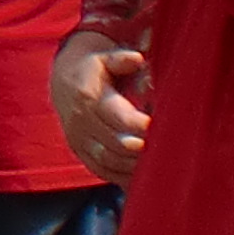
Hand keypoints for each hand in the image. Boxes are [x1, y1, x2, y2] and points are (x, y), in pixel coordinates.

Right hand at [51, 30, 152, 183]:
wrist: (63, 82)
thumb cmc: (95, 70)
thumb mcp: (105, 58)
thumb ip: (121, 59)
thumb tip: (137, 58)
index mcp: (89, 98)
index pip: (118, 118)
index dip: (141, 127)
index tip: (162, 129)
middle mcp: (81, 122)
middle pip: (116, 144)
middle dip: (143, 151)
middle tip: (170, 153)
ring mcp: (78, 140)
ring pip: (109, 161)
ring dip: (135, 166)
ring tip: (161, 165)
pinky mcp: (80, 153)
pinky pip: (102, 170)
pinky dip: (123, 176)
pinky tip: (144, 175)